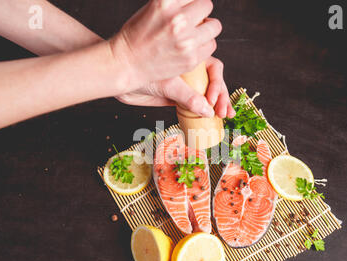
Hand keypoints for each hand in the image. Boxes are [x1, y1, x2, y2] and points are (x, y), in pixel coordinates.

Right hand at [110, 0, 221, 90]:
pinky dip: (203, 45)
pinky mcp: (191, 59)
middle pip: (207, 5)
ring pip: (214, 26)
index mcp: (165, 1)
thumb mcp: (154, 6)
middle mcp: (177, 19)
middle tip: (189, 20)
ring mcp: (186, 41)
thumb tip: (194, 2)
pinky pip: (211, 45)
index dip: (189, 1)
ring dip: (206, 28)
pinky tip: (190, 47)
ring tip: (192, 33)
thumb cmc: (137, 33)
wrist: (126, 62)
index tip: (184, 9)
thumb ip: (177, 2)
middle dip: (199, 12)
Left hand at [115, 56, 235, 117]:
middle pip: (215, 82)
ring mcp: (186, 84)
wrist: (121, 80)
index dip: (217, 84)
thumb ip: (187, 96)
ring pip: (209, 93)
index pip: (214, 68)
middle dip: (222, 97)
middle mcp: (191, 69)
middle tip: (224, 113)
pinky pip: (197, 104)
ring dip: (219, 104)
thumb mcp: (167, 85)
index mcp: (190, 57)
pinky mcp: (180, 97)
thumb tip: (208, 111)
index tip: (212, 99)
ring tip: (225, 115)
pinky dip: (206, 111)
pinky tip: (214, 118)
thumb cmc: (140, 73)